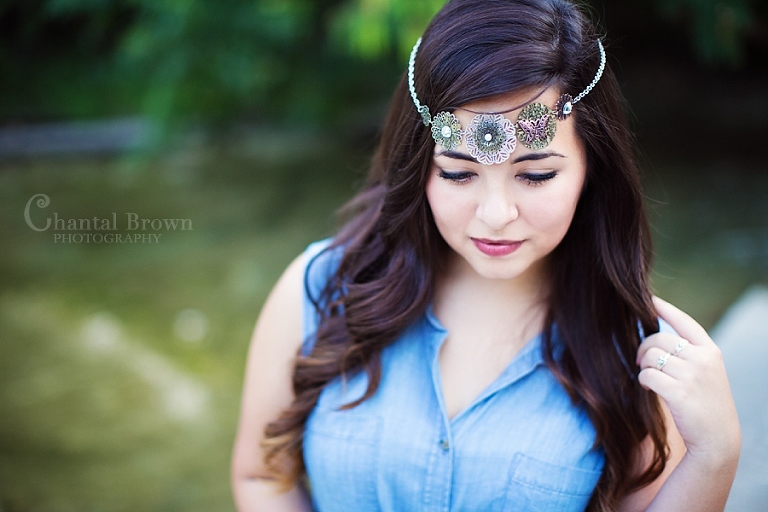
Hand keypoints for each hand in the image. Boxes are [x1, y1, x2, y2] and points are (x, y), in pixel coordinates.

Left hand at [636, 296, 740, 464]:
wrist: (717, 438)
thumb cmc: (706, 404)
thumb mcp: (706, 372)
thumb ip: (688, 354)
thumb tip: (655, 338)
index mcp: (710, 351)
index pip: (685, 322)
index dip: (665, 309)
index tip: (650, 299)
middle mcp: (702, 359)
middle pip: (658, 338)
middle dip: (643, 348)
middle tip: (640, 361)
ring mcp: (692, 375)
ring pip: (650, 356)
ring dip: (643, 366)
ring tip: (649, 378)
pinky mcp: (678, 392)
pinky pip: (647, 375)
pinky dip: (643, 380)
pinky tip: (648, 388)